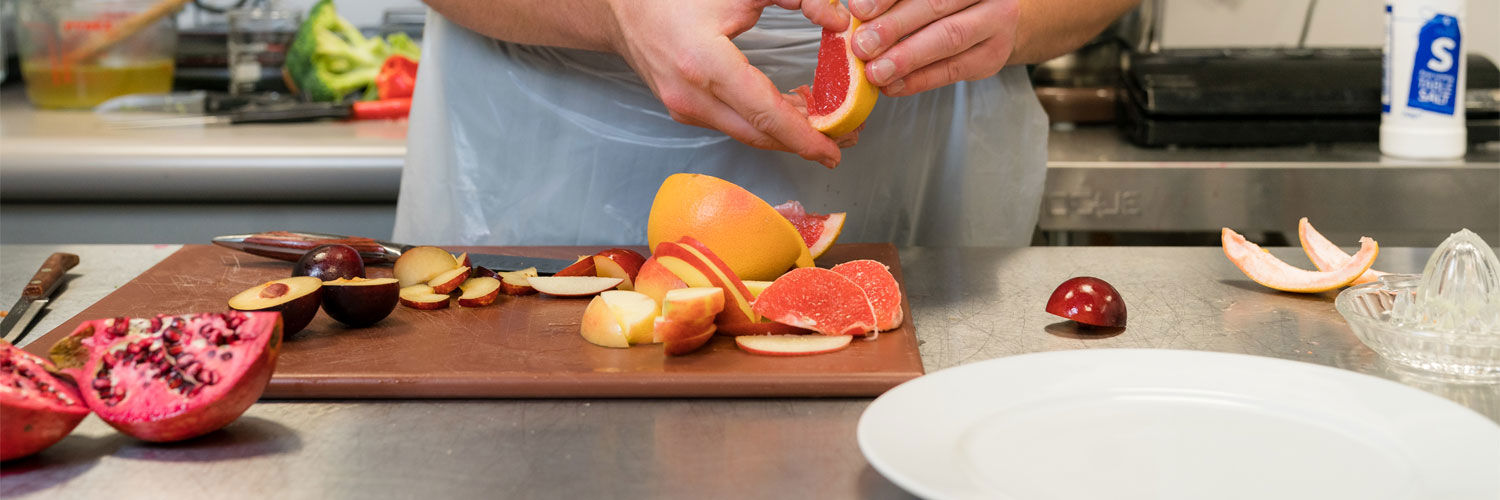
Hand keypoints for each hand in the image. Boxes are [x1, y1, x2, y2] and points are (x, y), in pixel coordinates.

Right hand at [606, 0, 852, 166]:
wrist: (622, 6)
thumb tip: (837, 21)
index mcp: (705, 65)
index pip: (766, 115)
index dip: (805, 137)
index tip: (835, 148)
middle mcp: (692, 96)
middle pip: (760, 135)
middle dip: (804, 142)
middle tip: (843, 139)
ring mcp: (684, 108)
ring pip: (746, 133)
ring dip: (785, 132)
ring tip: (823, 121)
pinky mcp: (683, 110)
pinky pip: (732, 124)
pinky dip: (762, 122)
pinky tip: (788, 109)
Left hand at [846, 0, 1019, 96]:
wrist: (993, 17)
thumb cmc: (947, 2)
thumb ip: (896, 2)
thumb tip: (856, 14)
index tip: (859, 10)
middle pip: (936, 6)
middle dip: (894, 27)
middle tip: (863, 45)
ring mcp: (996, 22)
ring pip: (948, 38)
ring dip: (907, 58)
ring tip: (876, 72)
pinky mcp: (992, 55)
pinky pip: (953, 70)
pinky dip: (919, 80)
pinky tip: (894, 85)